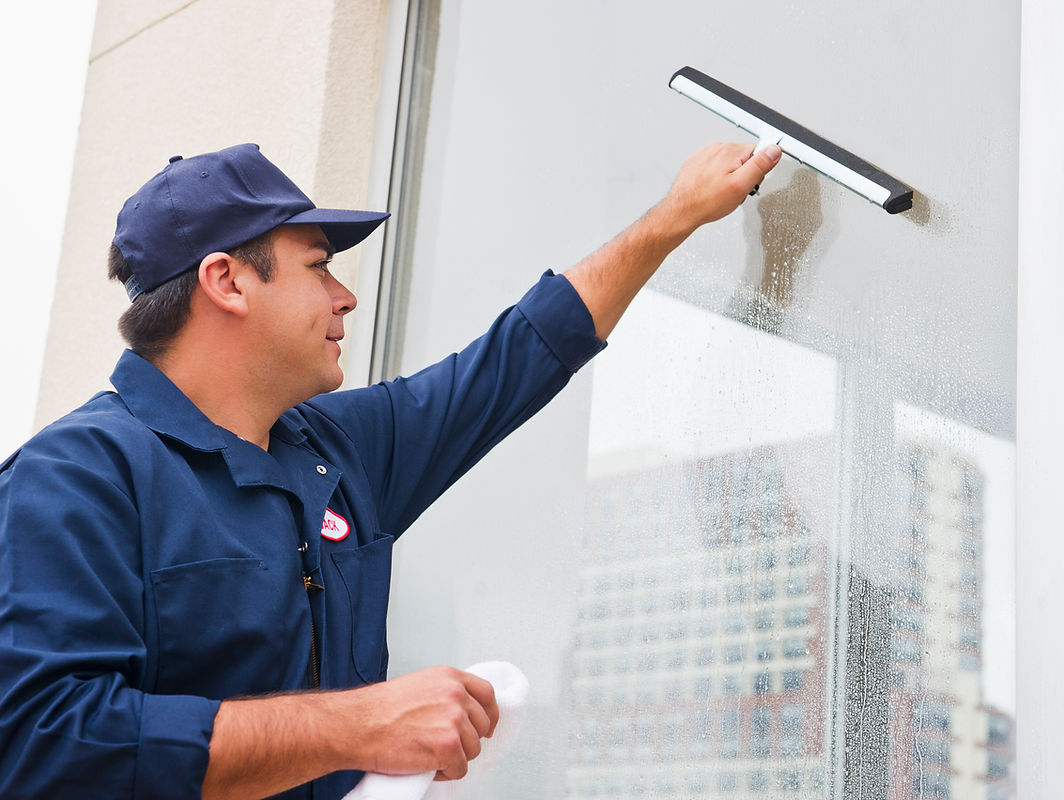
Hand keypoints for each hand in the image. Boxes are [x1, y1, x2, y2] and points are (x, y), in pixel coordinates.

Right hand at [346, 665, 499, 780]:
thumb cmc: (378, 709)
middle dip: (467, 740)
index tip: (486, 727)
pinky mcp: (448, 745)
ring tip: (430, 755)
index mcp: (449, 677)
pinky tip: (428, 765)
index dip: (489, 714)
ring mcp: (454, 720)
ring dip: (454, 758)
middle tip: (446, 746)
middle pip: (482, 725)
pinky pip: (460, 769)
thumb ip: (443, 693)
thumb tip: (460, 710)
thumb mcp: (418, 685)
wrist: (357, 725)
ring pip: (473, 750)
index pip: (487, 694)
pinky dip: (446, 773)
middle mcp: (456, 695)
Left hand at [662, 141, 781, 231]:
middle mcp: (715, 149)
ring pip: (726, 165)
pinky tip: (710, 192)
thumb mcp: (742, 185)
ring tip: (720, 194)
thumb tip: (774, 150)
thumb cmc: (707, 202)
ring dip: (727, 179)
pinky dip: (713, 180)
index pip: (756, 153)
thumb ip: (760, 165)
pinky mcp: (694, 164)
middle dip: (741, 176)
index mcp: (730, 151)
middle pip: (741, 159)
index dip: (756, 172)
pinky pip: (712, 169)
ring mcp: (703, 156)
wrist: (680, 211)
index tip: (748, 183)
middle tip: (733, 192)